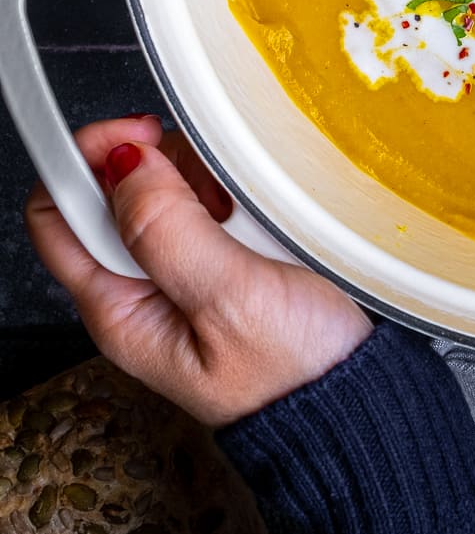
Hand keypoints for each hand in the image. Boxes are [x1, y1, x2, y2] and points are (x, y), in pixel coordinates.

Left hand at [25, 115, 373, 426]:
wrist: (360, 396)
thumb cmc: (298, 374)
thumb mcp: (230, 301)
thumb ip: (167, 231)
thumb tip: (124, 164)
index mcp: (121, 308)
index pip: (56, 214)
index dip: (86, 161)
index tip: (138, 137)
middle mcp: (144, 287)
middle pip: (115, 189)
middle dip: (164, 168)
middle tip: (215, 188)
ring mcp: (188, 269)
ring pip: (169, 186)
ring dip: (210, 180)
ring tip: (252, 215)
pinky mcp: (230, 257)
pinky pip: (217, 199)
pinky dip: (241, 190)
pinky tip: (269, 216)